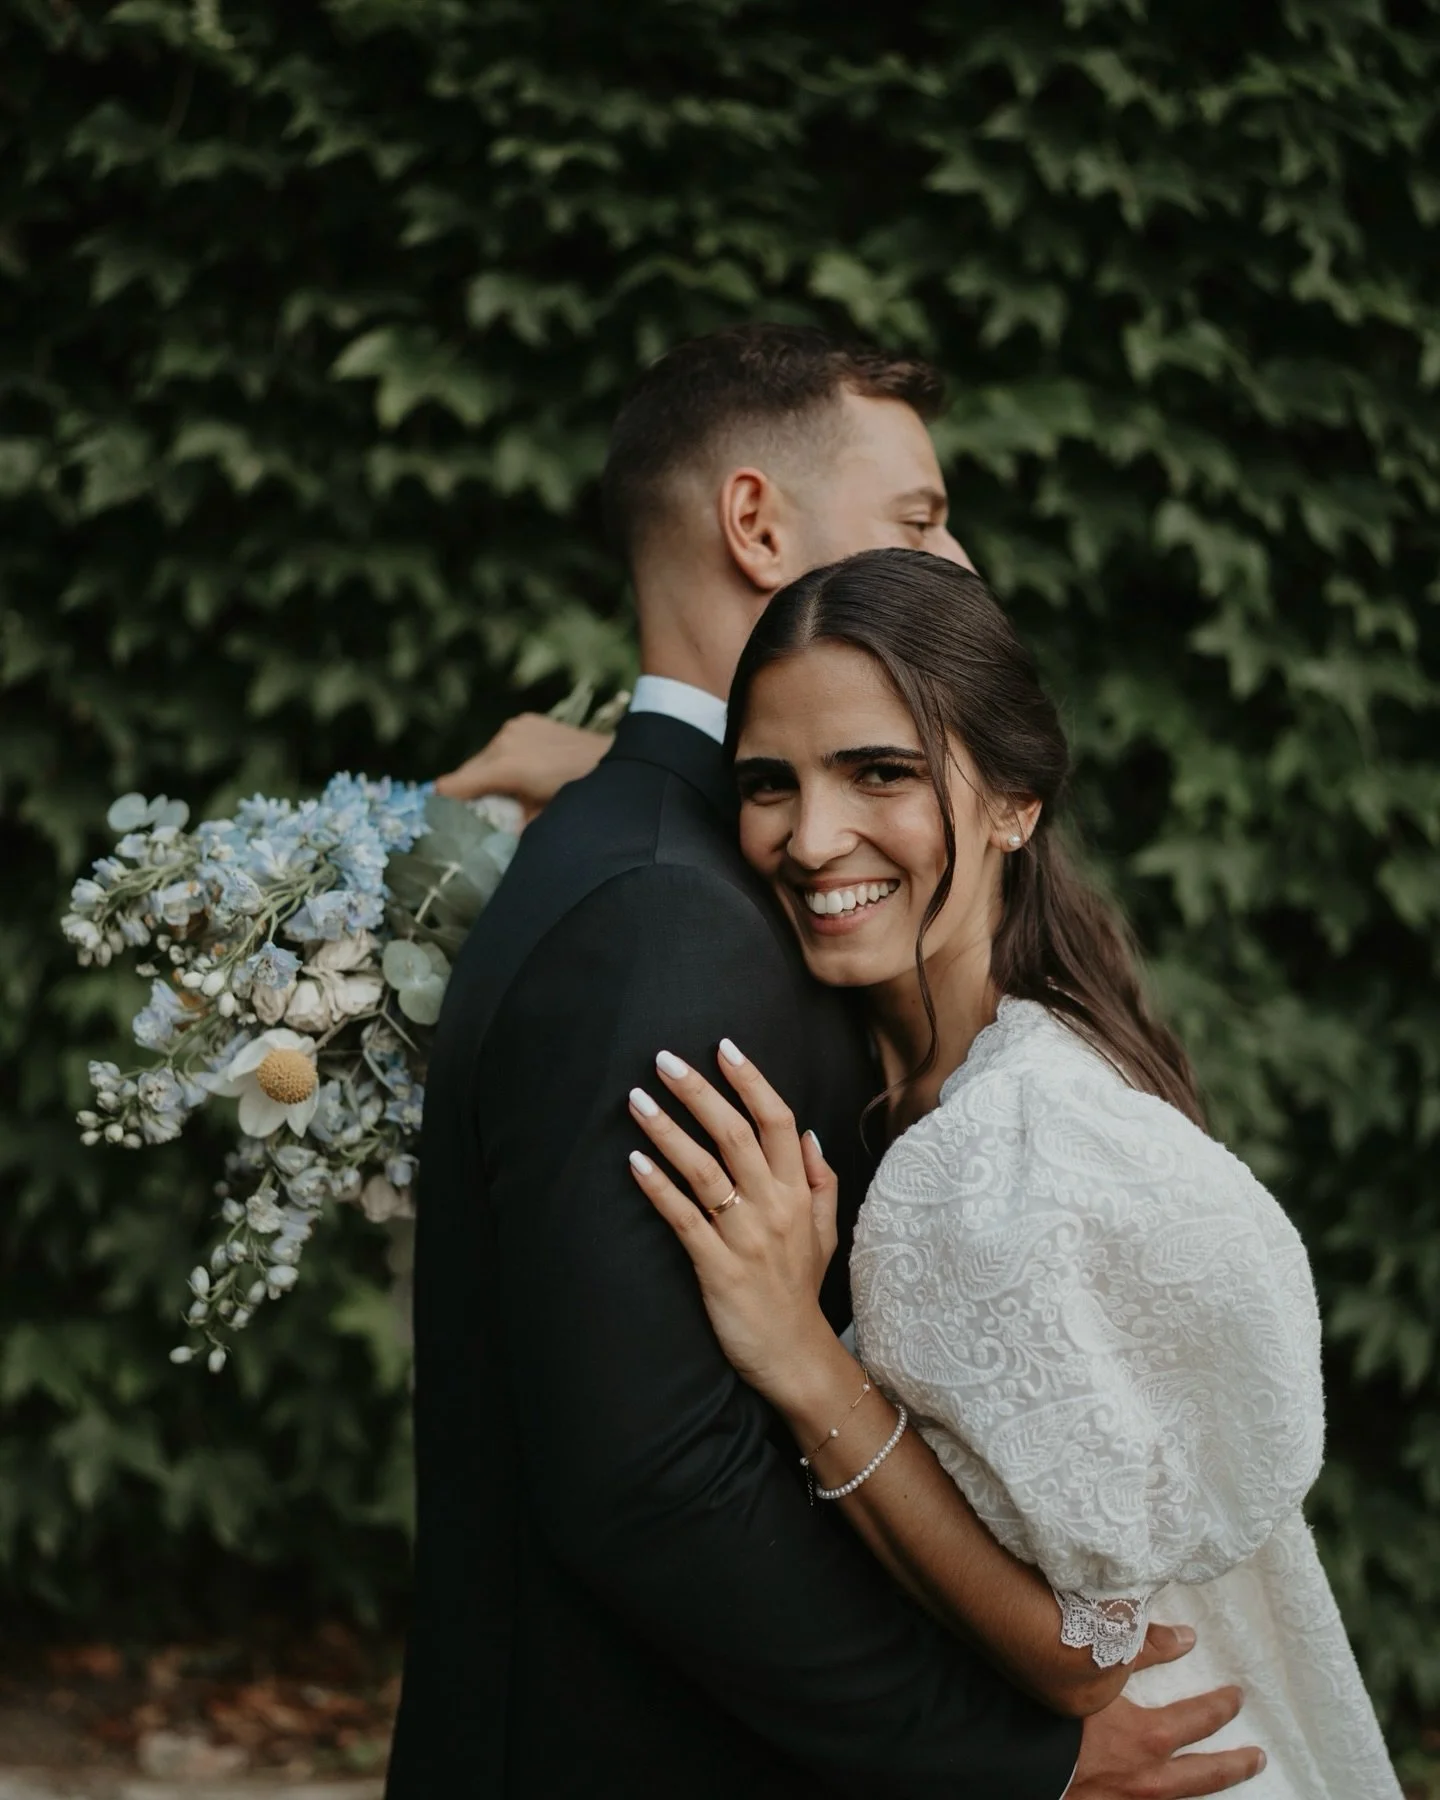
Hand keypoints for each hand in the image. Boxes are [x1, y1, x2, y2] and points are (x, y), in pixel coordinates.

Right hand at [433, 714, 610, 816]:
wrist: (615, 761)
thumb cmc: (580, 795)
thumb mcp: (543, 820)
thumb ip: (512, 827)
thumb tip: (491, 839)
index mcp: (505, 766)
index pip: (453, 784)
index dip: (442, 803)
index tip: (436, 819)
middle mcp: (504, 740)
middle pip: (467, 771)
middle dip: (467, 793)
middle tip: (471, 814)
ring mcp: (515, 727)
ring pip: (484, 756)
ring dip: (485, 775)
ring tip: (500, 794)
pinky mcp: (527, 720)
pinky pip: (502, 744)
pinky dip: (502, 759)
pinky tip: (518, 773)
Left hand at [626, 1038, 836, 1398]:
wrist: (793, 1356)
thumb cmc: (800, 1289)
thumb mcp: (825, 1231)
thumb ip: (819, 1181)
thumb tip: (806, 1133)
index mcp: (798, 1193)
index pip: (777, 1121)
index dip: (751, 1080)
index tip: (723, 1047)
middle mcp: (774, 1207)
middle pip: (736, 1134)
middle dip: (698, 1092)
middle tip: (663, 1059)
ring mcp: (745, 1236)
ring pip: (704, 1170)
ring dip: (667, 1131)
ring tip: (635, 1100)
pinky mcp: (717, 1266)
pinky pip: (683, 1218)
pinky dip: (658, 1187)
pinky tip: (633, 1162)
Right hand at [1070, 1627, 1263, 1798]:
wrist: (1012, 1756)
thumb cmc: (1054, 1710)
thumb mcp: (1098, 1668)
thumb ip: (1142, 1650)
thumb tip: (1185, 1637)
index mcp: (1148, 1739)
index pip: (1200, 1720)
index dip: (1221, 1707)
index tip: (1236, 1697)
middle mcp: (1146, 1778)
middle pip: (1204, 1776)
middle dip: (1234, 1765)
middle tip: (1257, 1757)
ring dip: (1204, 1789)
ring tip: (1222, 1780)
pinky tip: (1166, 1797)